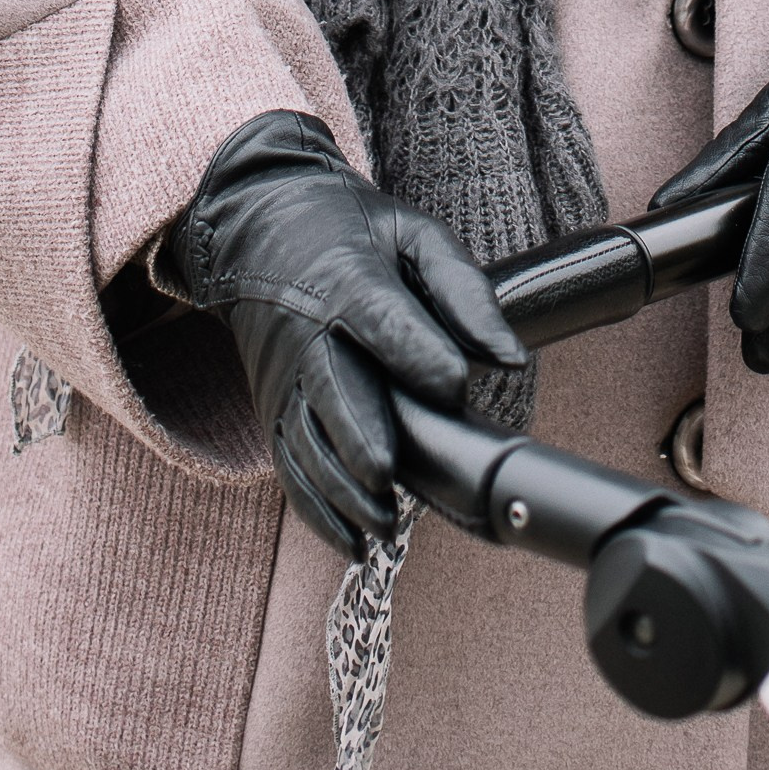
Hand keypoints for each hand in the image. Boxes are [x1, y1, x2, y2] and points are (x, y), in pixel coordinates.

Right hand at [174, 109, 527, 548]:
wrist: (258, 229)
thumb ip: (464, 290)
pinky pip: (290, 465)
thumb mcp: (413, 232)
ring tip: (381, 522)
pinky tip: (351, 541)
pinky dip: (315, 509)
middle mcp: (307, 332)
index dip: (417, 354)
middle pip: (332, 388)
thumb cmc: (349, 230)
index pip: (381, 319)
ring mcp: (284, 377)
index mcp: (347, 278)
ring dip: (339, 488)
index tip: (456, 385)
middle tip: (390, 476)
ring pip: (306, 439)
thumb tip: (510, 356)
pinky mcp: (273, 409)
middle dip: (359, 435)